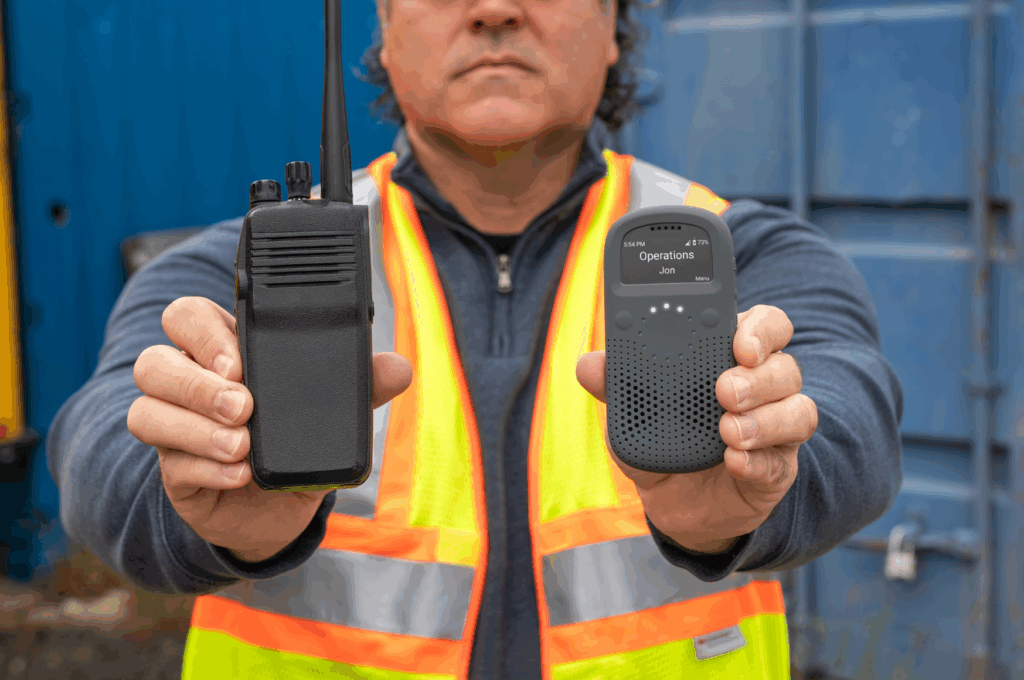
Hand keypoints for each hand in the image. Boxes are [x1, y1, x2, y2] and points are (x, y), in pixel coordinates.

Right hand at [127, 297, 411, 562]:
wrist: (277, 510)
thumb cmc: (295, 442)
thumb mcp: (330, 410)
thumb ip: (361, 385)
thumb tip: (398, 368)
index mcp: (222, 351)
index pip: (188, 318)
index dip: (204, 334)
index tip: (239, 363)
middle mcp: (188, 383)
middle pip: (153, 362)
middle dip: (195, 383)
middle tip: (243, 406)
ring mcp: (176, 428)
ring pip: (146, 411)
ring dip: (195, 428)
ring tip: (241, 445)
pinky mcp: (174, 471)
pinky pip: (170, 463)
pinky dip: (207, 469)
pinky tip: (240, 475)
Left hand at [576, 304, 817, 553]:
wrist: (676, 505)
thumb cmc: (661, 441)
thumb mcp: (632, 412)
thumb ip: (615, 385)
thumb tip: (588, 364)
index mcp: (729, 358)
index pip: (762, 326)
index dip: (759, 328)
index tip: (739, 340)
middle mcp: (761, 387)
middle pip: (784, 365)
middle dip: (758, 376)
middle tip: (725, 390)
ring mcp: (775, 427)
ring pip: (797, 409)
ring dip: (764, 420)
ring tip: (728, 431)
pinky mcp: (777, 468)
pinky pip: (781, 460)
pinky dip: (757, 460)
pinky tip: (734, 461)